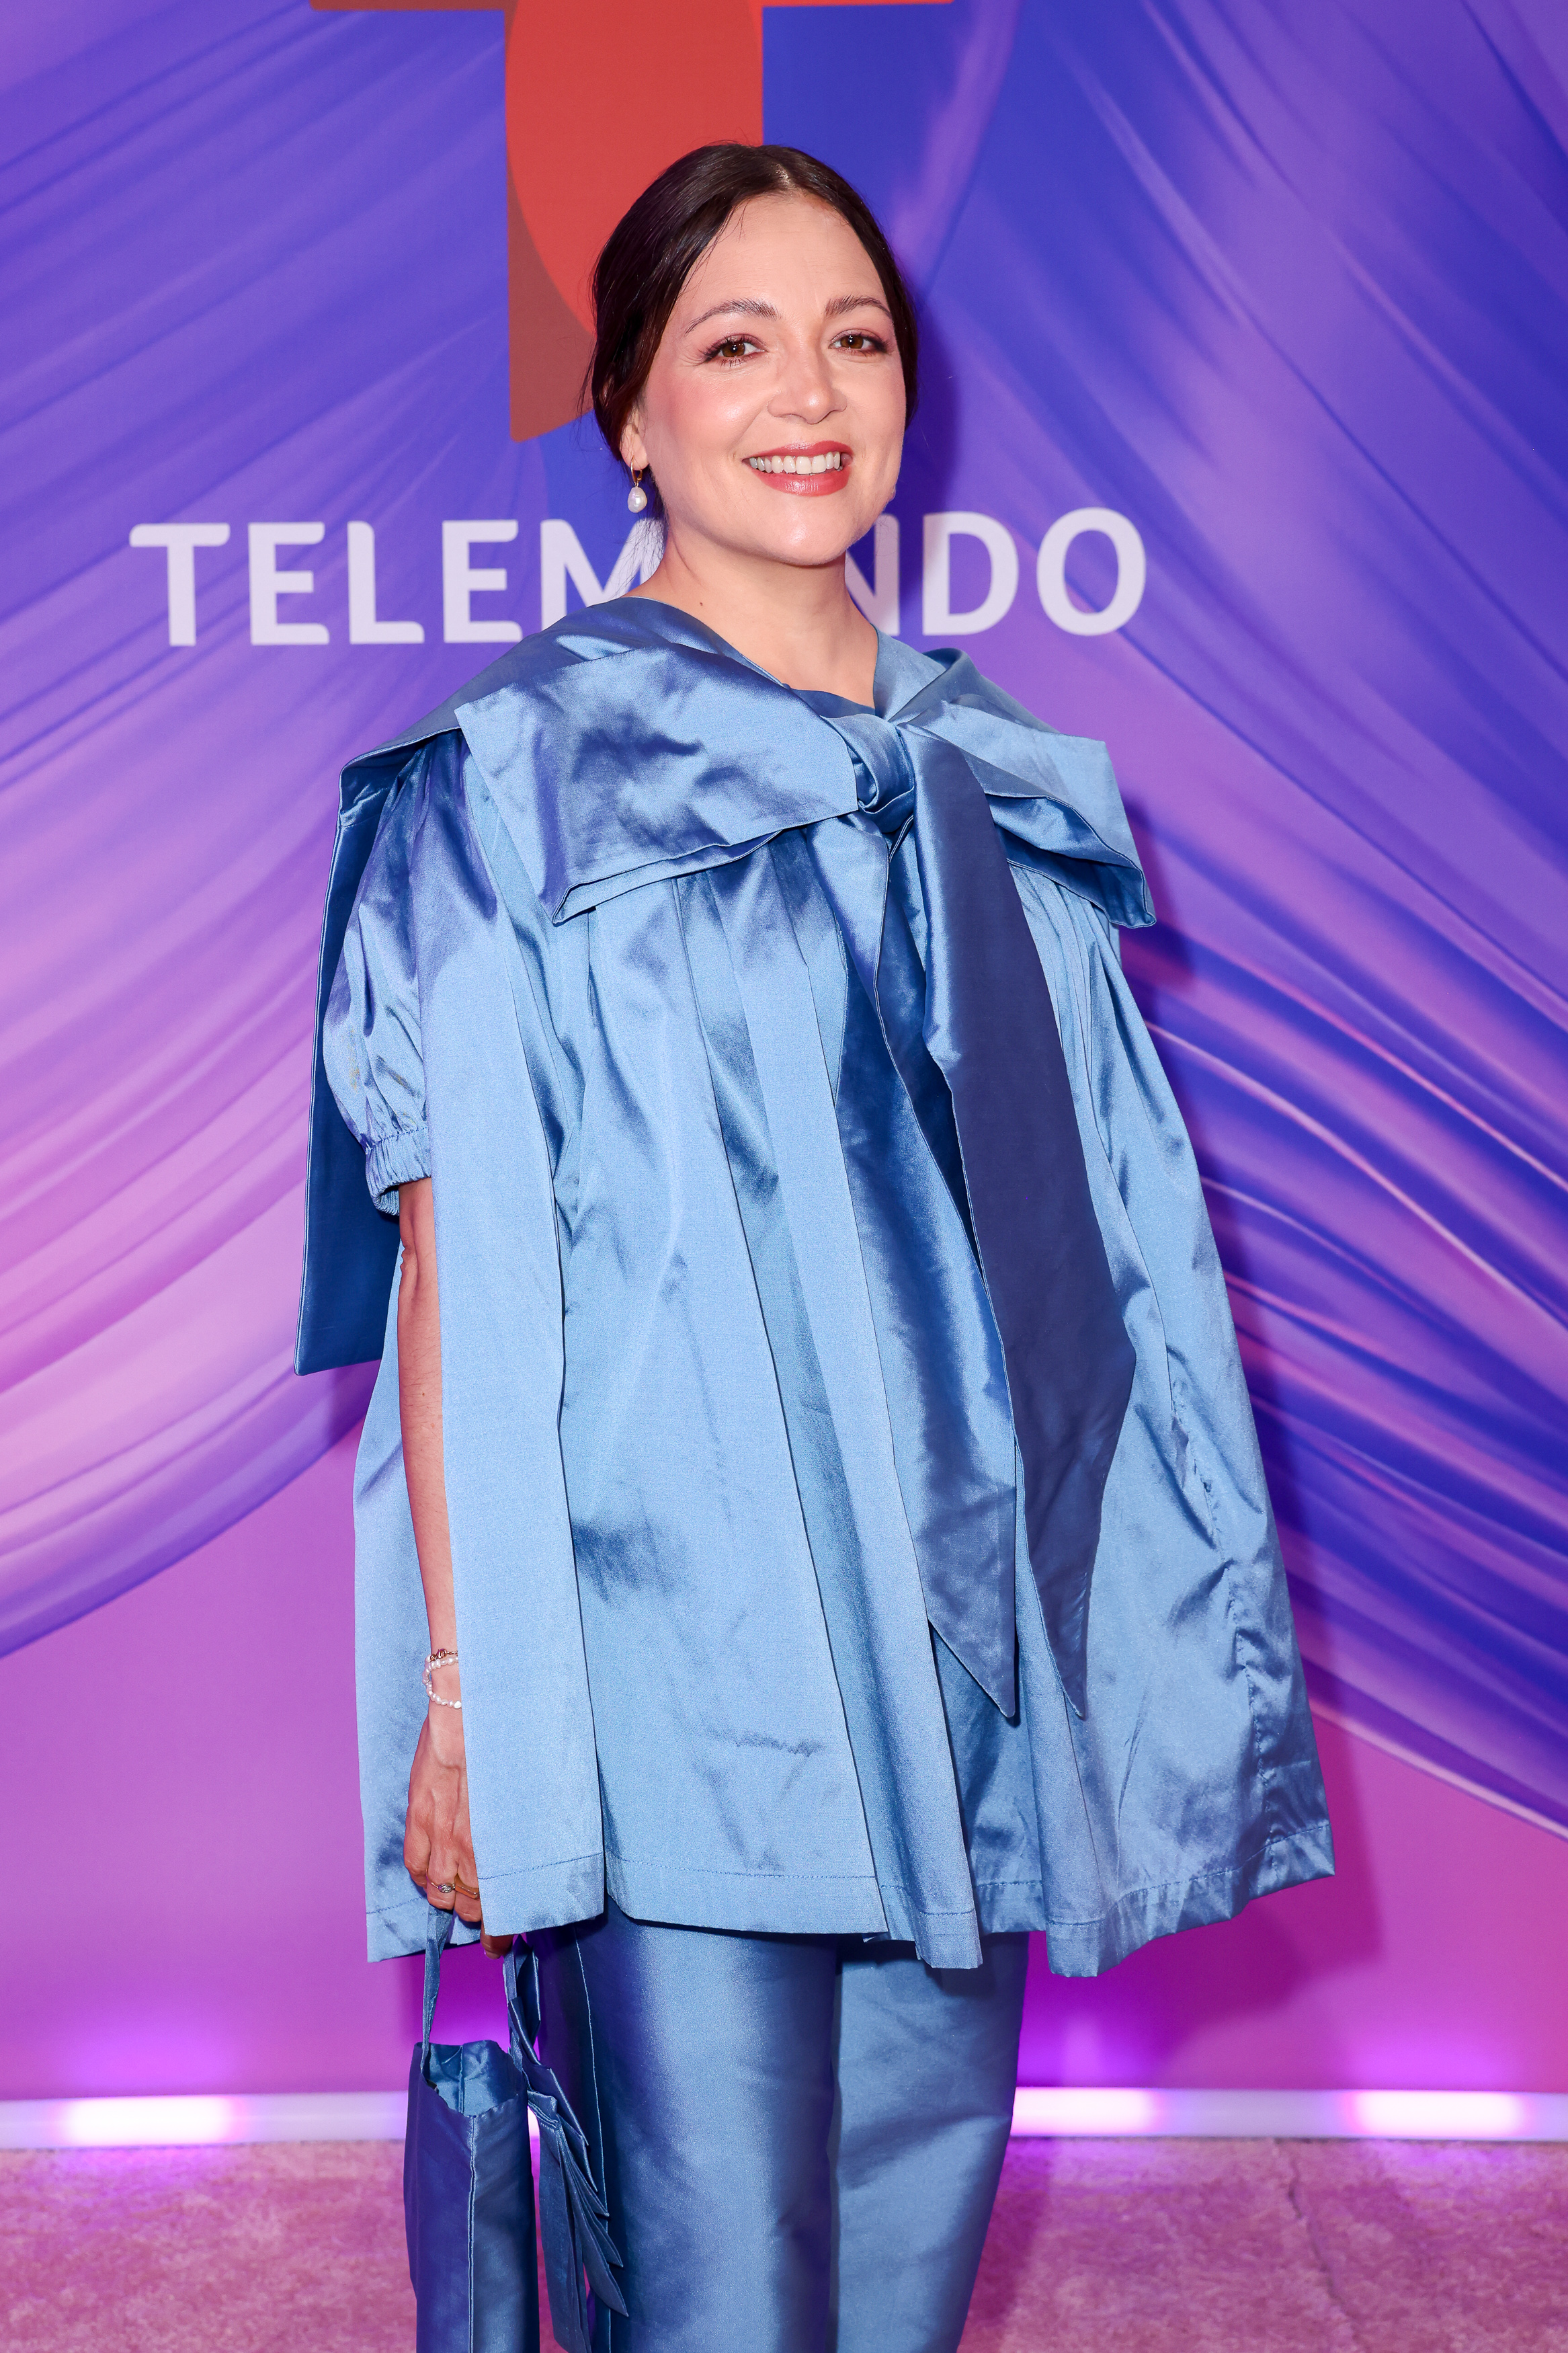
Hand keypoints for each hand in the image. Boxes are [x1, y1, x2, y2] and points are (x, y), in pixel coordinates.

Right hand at [403, 1705, 511, 1956]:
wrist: (469, 1711)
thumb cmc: (509, 1746)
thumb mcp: (532, 1794)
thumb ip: (526, 1832)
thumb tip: (535, 1854)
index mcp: (503, 1845)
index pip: (500, 1908)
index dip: (500, 1933)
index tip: (502, 1945)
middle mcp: (470, 1847)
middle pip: (470, 1905)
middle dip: (479, 1918)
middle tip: (486, 1921)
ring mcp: (441, 1835)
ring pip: (441, 1893)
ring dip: (451, 1901)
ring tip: (459, 1899)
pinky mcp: (419, 1818)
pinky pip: (417, 1866)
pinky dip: (425, 1878)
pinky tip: (434, 1877)